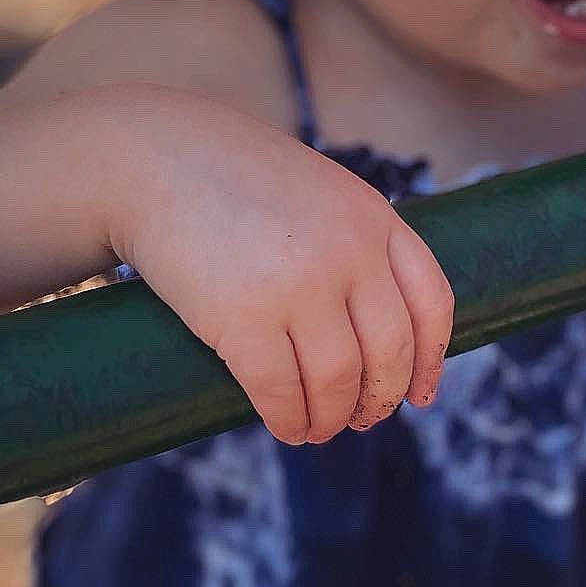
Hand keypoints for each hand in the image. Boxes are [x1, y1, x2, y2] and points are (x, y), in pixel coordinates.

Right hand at [104, 86, 453, 444]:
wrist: (154, 157)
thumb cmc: (232, 178)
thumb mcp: (316, 191)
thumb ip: (351, 240)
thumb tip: (369, 324)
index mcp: (372, 217)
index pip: (430, 302)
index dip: (430, 359)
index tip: (419, 393)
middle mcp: (348, 251)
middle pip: (390, 353)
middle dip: (378, 399)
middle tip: (359, 418)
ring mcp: (299, 286)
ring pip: (338, 382)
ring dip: (332, 418)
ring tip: (317, 429)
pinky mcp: (244, 318)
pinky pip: (282, 392)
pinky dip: (289, 420)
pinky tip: (286, 426)